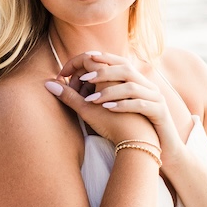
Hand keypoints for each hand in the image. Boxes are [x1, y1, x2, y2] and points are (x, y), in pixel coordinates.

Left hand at [45, 50, 174, 157]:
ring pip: (132, 86)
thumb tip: (48, 83)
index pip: (114, 60)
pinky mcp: (158, 112)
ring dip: (110, 91)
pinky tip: (107, 109)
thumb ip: (76, 95)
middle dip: (102, 71)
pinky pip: (141, 104)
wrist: (151, 147)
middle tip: (82, 78)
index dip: (93, 60)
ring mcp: (153, 97)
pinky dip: (123, 105)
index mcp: (132, 80)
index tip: (70, 70)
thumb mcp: (98, 108)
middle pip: (125, 68)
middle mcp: (144, 84)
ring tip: (91, 99)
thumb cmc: (123, 126)